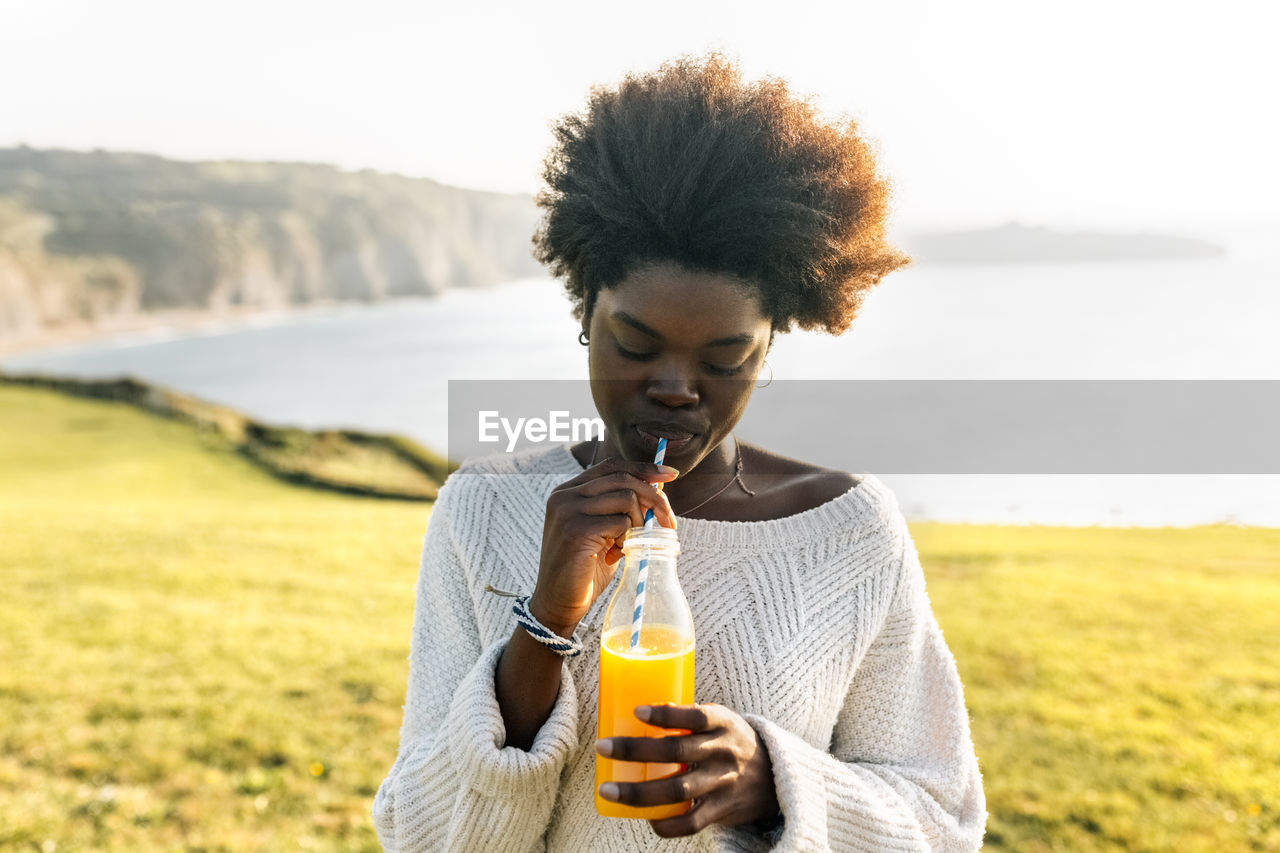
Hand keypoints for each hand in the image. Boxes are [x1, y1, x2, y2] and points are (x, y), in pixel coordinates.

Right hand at [530, 456, 677, 633]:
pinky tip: (616, 555)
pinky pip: (621, 522)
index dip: (643, 468)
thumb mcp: (604, 532)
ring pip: (626, 498)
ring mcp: (568, 510)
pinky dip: (629, 539)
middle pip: (623, 479)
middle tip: (670, 522)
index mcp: (569, 491)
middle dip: (654, 498)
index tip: (670, 474)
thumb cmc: (584, 570)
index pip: (612, 466)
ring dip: (639, 523)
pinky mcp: (576, 530)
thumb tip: (657, 490)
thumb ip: (621, 510)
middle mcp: (565, 495)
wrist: (557, 603)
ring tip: (627, 546)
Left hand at [595, 703, 779, 837]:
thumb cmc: (733, 741)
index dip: (666, 714)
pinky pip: (691, 822)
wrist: (775, 778)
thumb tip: (642, 711)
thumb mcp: (721, 720)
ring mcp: (723, 783)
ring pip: (678, 790)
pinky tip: (646, 819)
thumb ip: (689, 718)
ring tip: (608, 790)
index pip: (695, 716)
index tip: (637, 711)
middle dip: (636, 750)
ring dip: (639, 792)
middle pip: (676, 751)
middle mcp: (724, 753)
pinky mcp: (722, 810)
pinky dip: (667, 824)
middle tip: (603, 747)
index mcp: (723, 724)